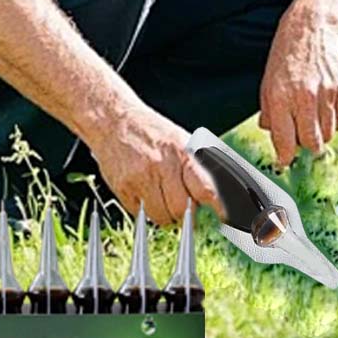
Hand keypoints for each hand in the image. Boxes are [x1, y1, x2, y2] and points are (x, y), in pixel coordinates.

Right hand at [88, 107, 223, 224]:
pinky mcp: (123, 189)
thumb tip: (217, 193)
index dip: (218, 206)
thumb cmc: (152, 131)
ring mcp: (141, 178)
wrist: (114, 120)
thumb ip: (198, 166)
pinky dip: (148, 212)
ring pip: (162, 216)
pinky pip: (142, 215)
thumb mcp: (181, 140)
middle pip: (182, 208)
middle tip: (186, 208)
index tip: (224, 216)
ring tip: (165, 201)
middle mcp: (163, 165)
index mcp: (183, 152)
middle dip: (187, 214)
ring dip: (168, 216)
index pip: (206, 189)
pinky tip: (147, 196)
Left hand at [259, 8, 337, 167]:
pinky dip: (333, 123)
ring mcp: (324, 94)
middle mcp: (303, 98)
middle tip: (300, 141)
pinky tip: (325, 113)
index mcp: (280, 98)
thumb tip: (271, 133)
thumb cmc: (285, 56)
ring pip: (327, 134)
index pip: (284, 141)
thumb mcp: (267, 81)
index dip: (284, 157)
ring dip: (320, 135)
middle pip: (311, 143)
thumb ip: (269, 110)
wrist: (311, 28)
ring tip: (312, 123)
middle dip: (305, 147)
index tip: (283, 161)